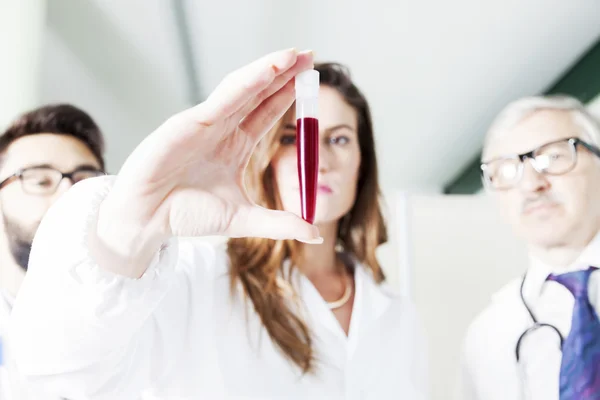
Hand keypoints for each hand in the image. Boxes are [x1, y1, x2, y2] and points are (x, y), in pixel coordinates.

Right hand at [95, 49, 321, 276]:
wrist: (147, 219)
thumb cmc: (186, 214)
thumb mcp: (243, 219)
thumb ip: (279, 223)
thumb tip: (315, 233)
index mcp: (235, 144)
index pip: (268, 112)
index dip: (289, 94)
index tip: (312, 78)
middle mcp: (223, 128)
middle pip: (258, 93)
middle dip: (284, 73)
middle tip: (309, 55)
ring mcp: (206, 123)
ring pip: (241, 89)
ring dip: (267, 70)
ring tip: (293, 55)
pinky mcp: (188, 123)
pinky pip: (221, 100)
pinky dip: (244, 84)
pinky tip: (267, 71)